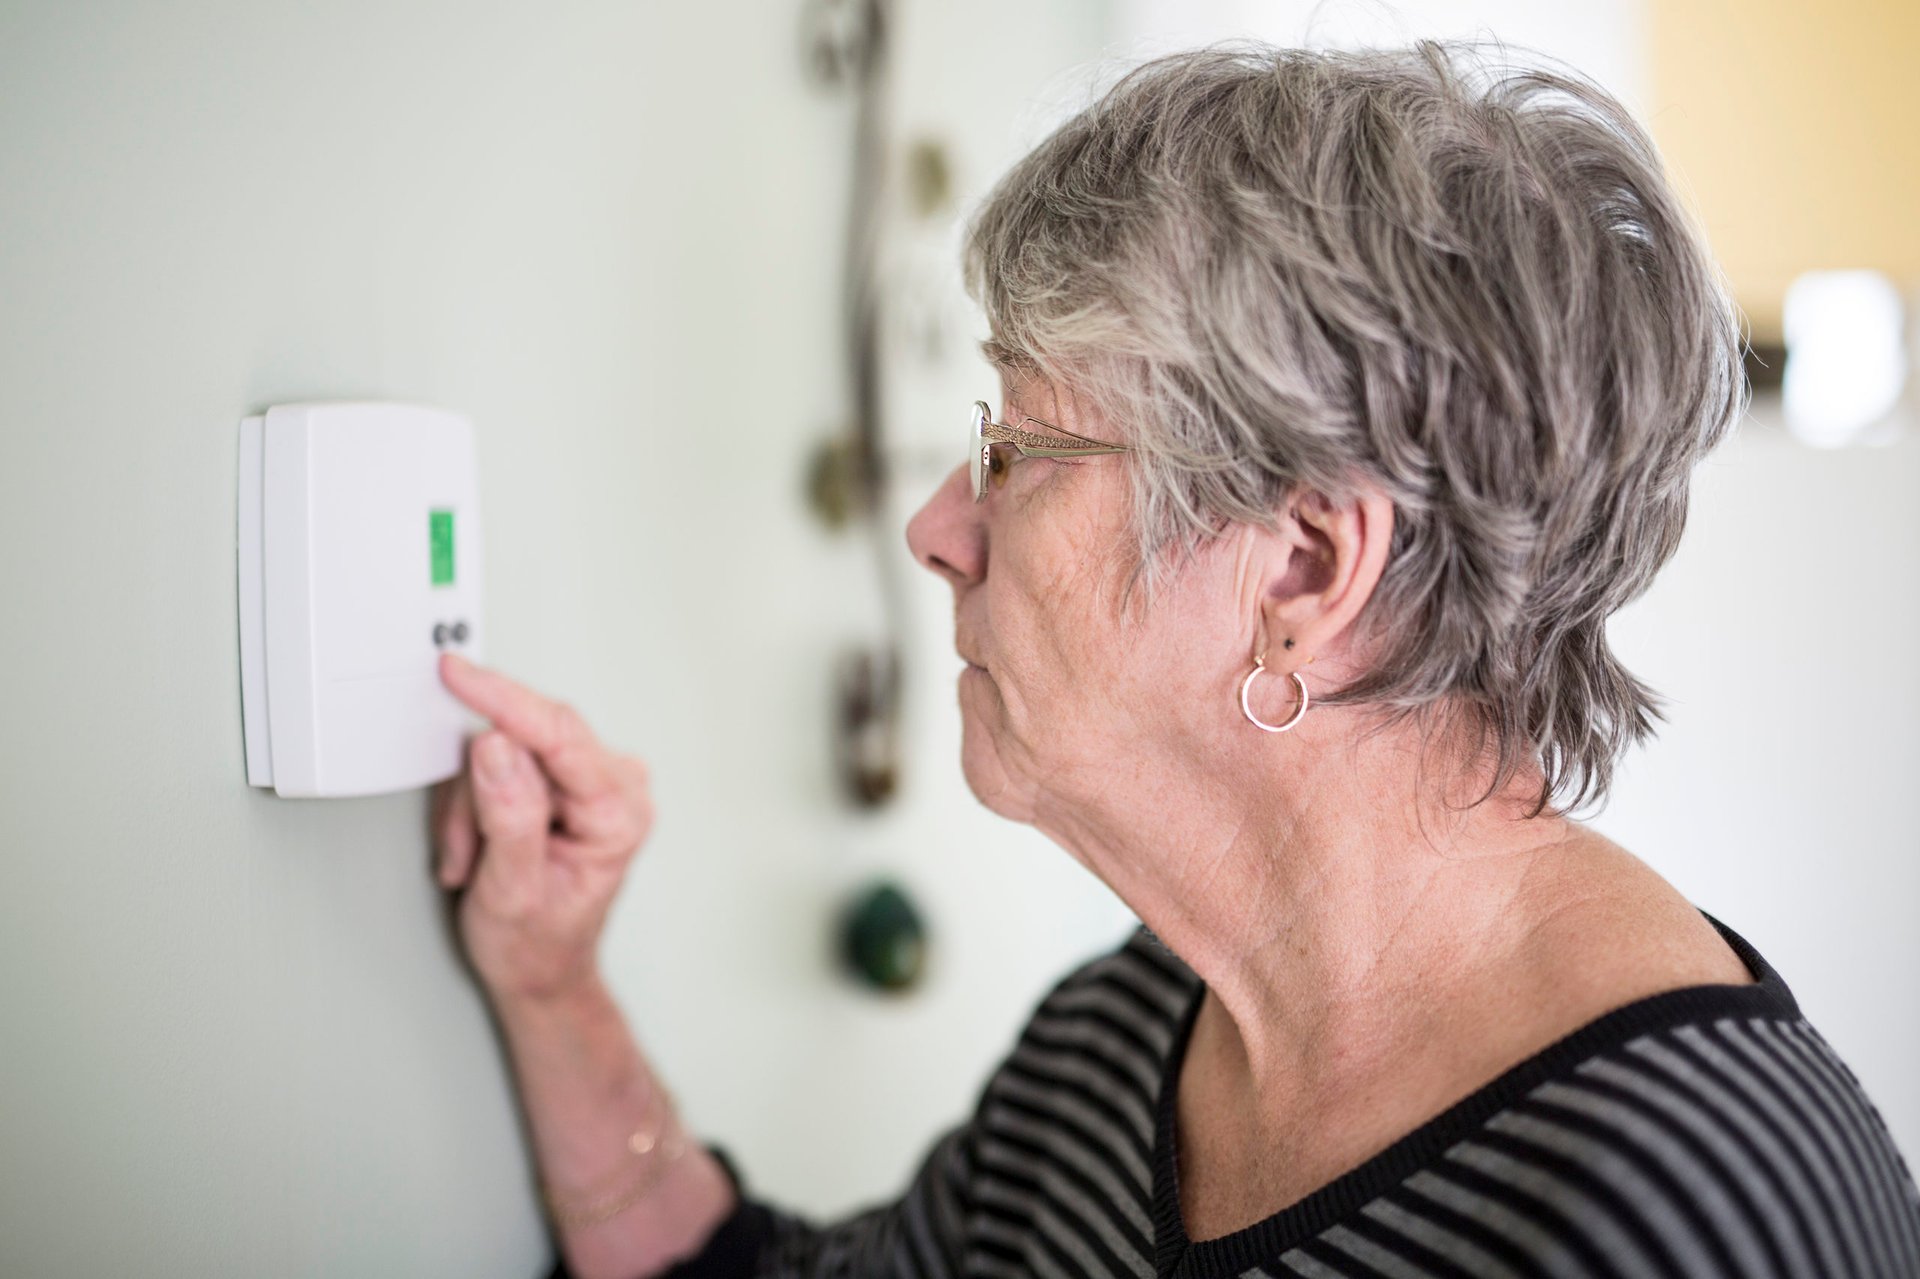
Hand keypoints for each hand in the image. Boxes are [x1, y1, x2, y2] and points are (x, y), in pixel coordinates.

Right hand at [433, 653, 654, 1003]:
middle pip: (525, 739)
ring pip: (500, 752)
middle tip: (469, 853)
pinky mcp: (561, 777)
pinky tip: (481, 846)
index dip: (503, 698)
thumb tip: (495, 745)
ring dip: (471, 808)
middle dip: (478, 797)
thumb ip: (507, 816)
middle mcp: (616, 784)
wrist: (539, 970)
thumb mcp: (511, 891)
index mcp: (620, 812)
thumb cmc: (537, 944)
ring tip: (477, 861)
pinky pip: (498, 762)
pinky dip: (474, 806)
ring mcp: (589, 778)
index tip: (457, 673)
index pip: (559, 734)